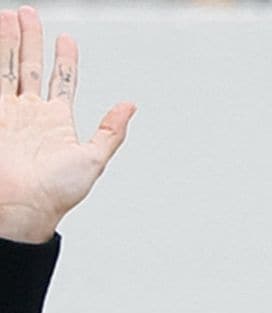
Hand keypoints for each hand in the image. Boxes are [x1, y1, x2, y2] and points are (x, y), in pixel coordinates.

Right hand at [0, 6, 132, 243]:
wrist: (22, 204)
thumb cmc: (57, 192)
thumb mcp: (93, 159)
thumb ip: (111, 132)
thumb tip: (130, 105)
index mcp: (58, 123)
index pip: (63, 82)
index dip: (65, 60)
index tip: (67, 39)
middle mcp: (31, 114)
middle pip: (29, 66)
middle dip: (30, 39)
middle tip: (28, 12)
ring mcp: (7, 113)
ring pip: (6, 66)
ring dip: (8, 40)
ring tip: (9, 14)